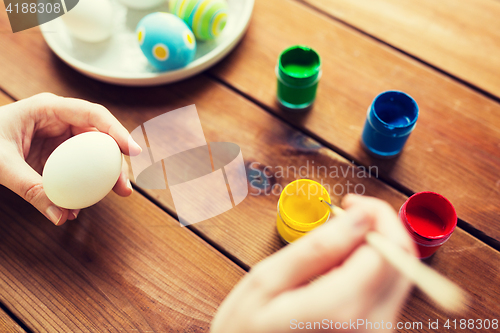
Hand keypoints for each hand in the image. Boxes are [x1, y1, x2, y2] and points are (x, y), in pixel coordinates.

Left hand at [0, 93, 140, 225]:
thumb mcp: (2, 164)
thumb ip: (30, 189)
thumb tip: (60, 216)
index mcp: (48, 108)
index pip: (92, 114)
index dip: (116, 131)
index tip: (133, 151)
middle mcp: (60, 120)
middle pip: (99, 136)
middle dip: (116, 159)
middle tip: (124, 184)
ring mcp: (59, 138)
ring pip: (93, 153)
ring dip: (106, 173)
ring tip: (118, 193)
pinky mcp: (55, 155)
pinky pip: (77, 168)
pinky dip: (84, 183)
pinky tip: (84, 202)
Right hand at [211, 194, 417, 332]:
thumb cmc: (246, 331)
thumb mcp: (266, 282)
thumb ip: (316, 248)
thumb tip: (360, 218)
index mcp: (342, 311)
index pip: (387, 250)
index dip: (376, 216)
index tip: (349, 204)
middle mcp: (372, 329)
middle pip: (404, 262)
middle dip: (381, 227)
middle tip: (348, 215)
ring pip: (400, 275)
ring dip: (376, 246)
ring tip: (339, 243)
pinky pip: (389, 292)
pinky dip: (372, 268)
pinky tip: (342, 267)